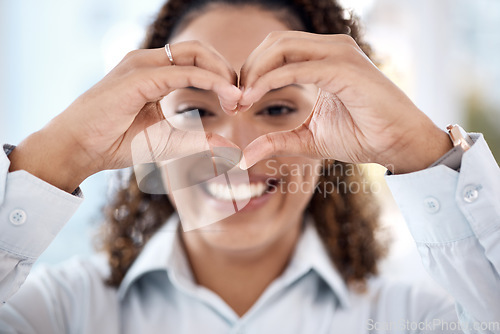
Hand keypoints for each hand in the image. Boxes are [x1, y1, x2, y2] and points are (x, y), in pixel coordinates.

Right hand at [9, 41, 241, 191]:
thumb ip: (197, 139)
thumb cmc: (116, 142)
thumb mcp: (167, 140)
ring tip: (238, 97)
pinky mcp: (137, 76)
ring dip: (221, 73)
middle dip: (226, 70)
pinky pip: (181, 71)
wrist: (79, 149)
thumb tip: (229, 148)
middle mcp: (148, 62)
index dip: (222, 78)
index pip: (196, 62)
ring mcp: (141, 65)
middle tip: (243, 98)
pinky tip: (225, 95)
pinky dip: (208, 80)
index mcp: (154, 74)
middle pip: (199, 50)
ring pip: (193, 53)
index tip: (238, 103)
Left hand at [238, 32, 451, 173]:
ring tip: (242, 100)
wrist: (398, 144)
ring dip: (255, 72)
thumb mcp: (308, 139)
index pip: (276, 50)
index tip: (237, 102)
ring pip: (282, 47)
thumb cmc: (362, 136)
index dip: (251, 72)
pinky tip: (254, 97)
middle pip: (274, 43)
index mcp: (323, 59)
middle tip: (235, 100)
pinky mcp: (344, 69)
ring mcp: (339, 54)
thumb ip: (277, 140)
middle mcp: (331, 49)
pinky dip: (270, 81)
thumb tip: (246, 155)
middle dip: (248, 69)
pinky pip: (297, 68)